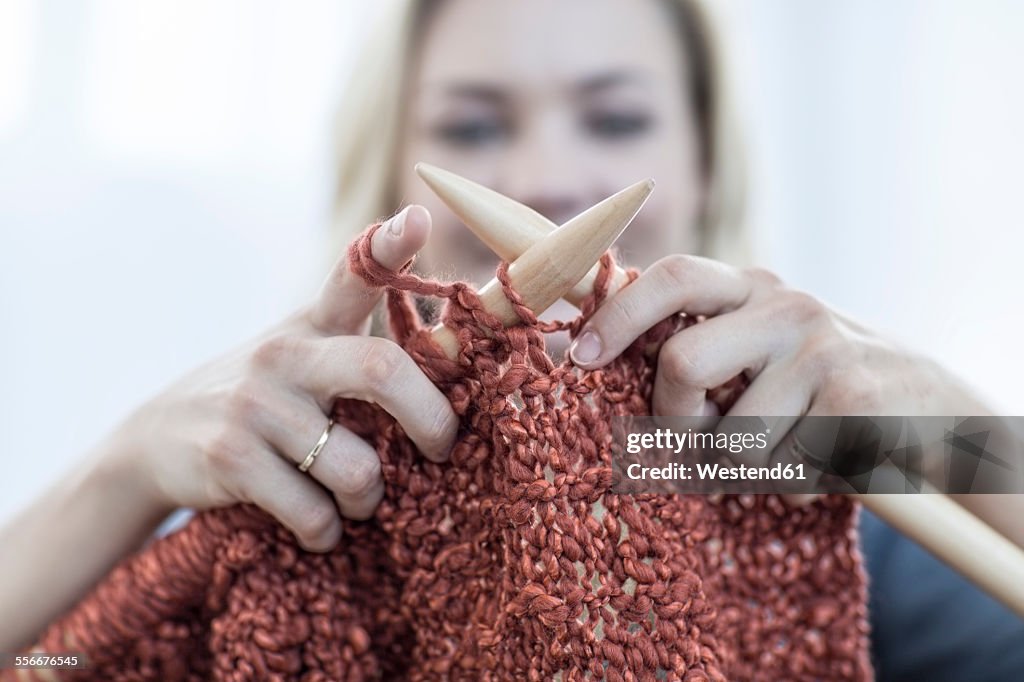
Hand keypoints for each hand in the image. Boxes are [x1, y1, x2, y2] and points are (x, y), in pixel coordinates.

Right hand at [104, 206, 456, 550]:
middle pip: (381, 369)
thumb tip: (460, 376)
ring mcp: (255, 404)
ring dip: (371, 498)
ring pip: (357, 466)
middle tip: (442, 448)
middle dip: (431, 419)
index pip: (355, 272)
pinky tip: (322, 528)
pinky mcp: (230, 457)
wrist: (157, 439)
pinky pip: (312, 511)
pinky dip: (327, 531)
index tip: (420, 218)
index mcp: (314, 325)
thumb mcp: (304, 359)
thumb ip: (363, 355)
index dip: (391, 246)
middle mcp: (287, 354)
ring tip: (361, 501)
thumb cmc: (263, 399)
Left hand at [568, 254, 991, 491]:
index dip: (617, 314)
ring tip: (779, 455)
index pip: (670, 276)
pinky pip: (784, 469)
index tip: (580, 355)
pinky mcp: (854, 400)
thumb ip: (696, 343)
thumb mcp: (756, 348)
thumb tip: (594, 357)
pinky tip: (822, 462)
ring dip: (741, 472)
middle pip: (681, 364)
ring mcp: (822, 348)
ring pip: (731, 440)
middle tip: (690, 446)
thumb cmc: (813, 384)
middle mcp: (785, 305)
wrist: (929, 407)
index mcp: (749, 287)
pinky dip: (793, 485)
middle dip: (673, 422)